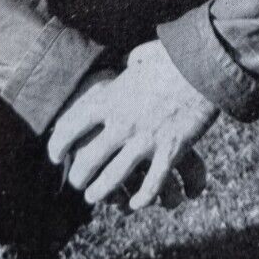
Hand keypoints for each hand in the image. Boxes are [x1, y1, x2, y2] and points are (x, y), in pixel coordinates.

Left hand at [48, 40, 217, 209]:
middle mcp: (122, 123)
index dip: (58, 144)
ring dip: (101, 191)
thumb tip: (131, 60)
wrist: (203, 66)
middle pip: (88, 159)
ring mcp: (145, 140)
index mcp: (111, 99)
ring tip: (95, 197)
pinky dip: (142, 198)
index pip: (72, 126)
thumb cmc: (174, 57)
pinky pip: (152, 184)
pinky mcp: (170, 151)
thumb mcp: (144, 56)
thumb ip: (132, 62)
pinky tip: (136, 203)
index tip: (55, 155)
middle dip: (78, 175)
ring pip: (114, 178)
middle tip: (76, 182)